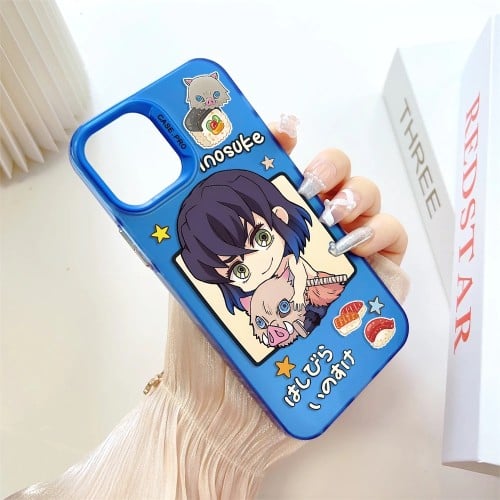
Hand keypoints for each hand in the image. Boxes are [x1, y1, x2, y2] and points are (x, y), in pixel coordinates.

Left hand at [159, 117, 408, 497]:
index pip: (284, 174)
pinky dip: (385, 259)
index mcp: (266, 233)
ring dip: (365, 208)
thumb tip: (162, 192)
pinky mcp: (363, 308)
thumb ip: (186, 238)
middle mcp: (307, 246)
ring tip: (339, 224)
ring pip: (374, 220)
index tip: (282, 131)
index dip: (287, 143)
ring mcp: (339, 275)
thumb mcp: (186, 283)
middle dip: (334, 170)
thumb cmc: (202, 349)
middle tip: (313, 187)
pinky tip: (363, 262)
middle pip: (339, 186)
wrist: (223, 415)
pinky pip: (392, 273)